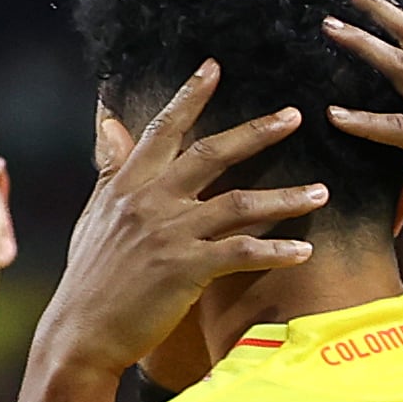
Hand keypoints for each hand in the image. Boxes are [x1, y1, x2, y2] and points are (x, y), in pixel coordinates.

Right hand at [25, 62, 319, 391]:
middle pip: (211, 154)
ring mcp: (169, 235)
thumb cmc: (89, 279)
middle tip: (294, 116)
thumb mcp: (95, 216)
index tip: (214, 67)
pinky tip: (304, 251)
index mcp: (128, 186)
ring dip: (285, 196)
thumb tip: (108, 121)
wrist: (82, 334)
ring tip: (321, 191)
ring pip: (238, 203)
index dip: (189, 96)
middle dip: (256, 132)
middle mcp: (150, 202)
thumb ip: (110, 168)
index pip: (162, 130)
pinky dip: (275, 252)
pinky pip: (241, 252)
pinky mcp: (186, 270)